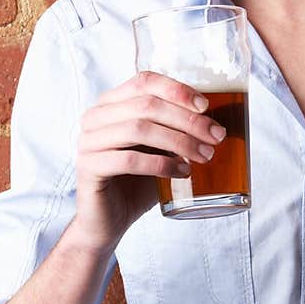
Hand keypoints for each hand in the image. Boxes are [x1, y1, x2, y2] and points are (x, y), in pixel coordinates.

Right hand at [73, 70, 225, 250]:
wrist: (108, 221)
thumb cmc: (136, 182)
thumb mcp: (159, 149)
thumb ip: (175, 131)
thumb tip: (214, 122)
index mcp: (111, 104)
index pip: (144, 81)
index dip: (177, 90)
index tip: (205, 106)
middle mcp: (95, 117)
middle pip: (146, 105)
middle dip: (188, 120)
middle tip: (216, 136)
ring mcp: (88, 141)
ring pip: (139, 129)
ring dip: (179, 141)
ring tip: (204, 155)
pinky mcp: (88, 167)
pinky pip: (129, 160)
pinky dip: (161, 165)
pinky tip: (182, 172)